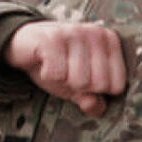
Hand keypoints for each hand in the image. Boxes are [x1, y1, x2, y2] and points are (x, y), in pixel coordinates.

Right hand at [4, 20, 125, 116]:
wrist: (24, 43)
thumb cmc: (56, 62)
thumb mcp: (77, 84)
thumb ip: (91, 98)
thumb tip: (97, 108)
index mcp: (110, 41)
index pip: (117, 86)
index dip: (96, 91)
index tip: (84, 78)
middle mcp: (96, 33)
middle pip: (99, 85)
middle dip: (79, 87)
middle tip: (67, 73)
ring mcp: (74, 32)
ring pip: (78, 81)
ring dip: (62, 81)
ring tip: (56, 67)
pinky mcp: (52, 38)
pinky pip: (57, 74)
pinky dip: (47, 75)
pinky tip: (44, 63)